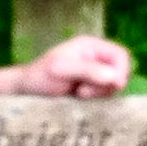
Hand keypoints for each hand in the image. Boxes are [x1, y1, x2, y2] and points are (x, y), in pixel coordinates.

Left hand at [16, 36, 130, 97]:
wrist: (25, 91)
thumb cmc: (40, 76)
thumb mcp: (62, 69)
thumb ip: (88, 70)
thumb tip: (114, 77)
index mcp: (91, 45)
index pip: (121, 55)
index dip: (120, 71)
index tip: (108, 85)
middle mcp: (96, 58)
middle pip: (121, 71)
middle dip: (108, 85)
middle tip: (84, 91)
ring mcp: (94, 74)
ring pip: (114, 86)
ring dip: (100, 93)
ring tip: (79, 94)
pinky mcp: (91, 89)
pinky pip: (105, 95)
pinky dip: (97, 99)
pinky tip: (79, 98)